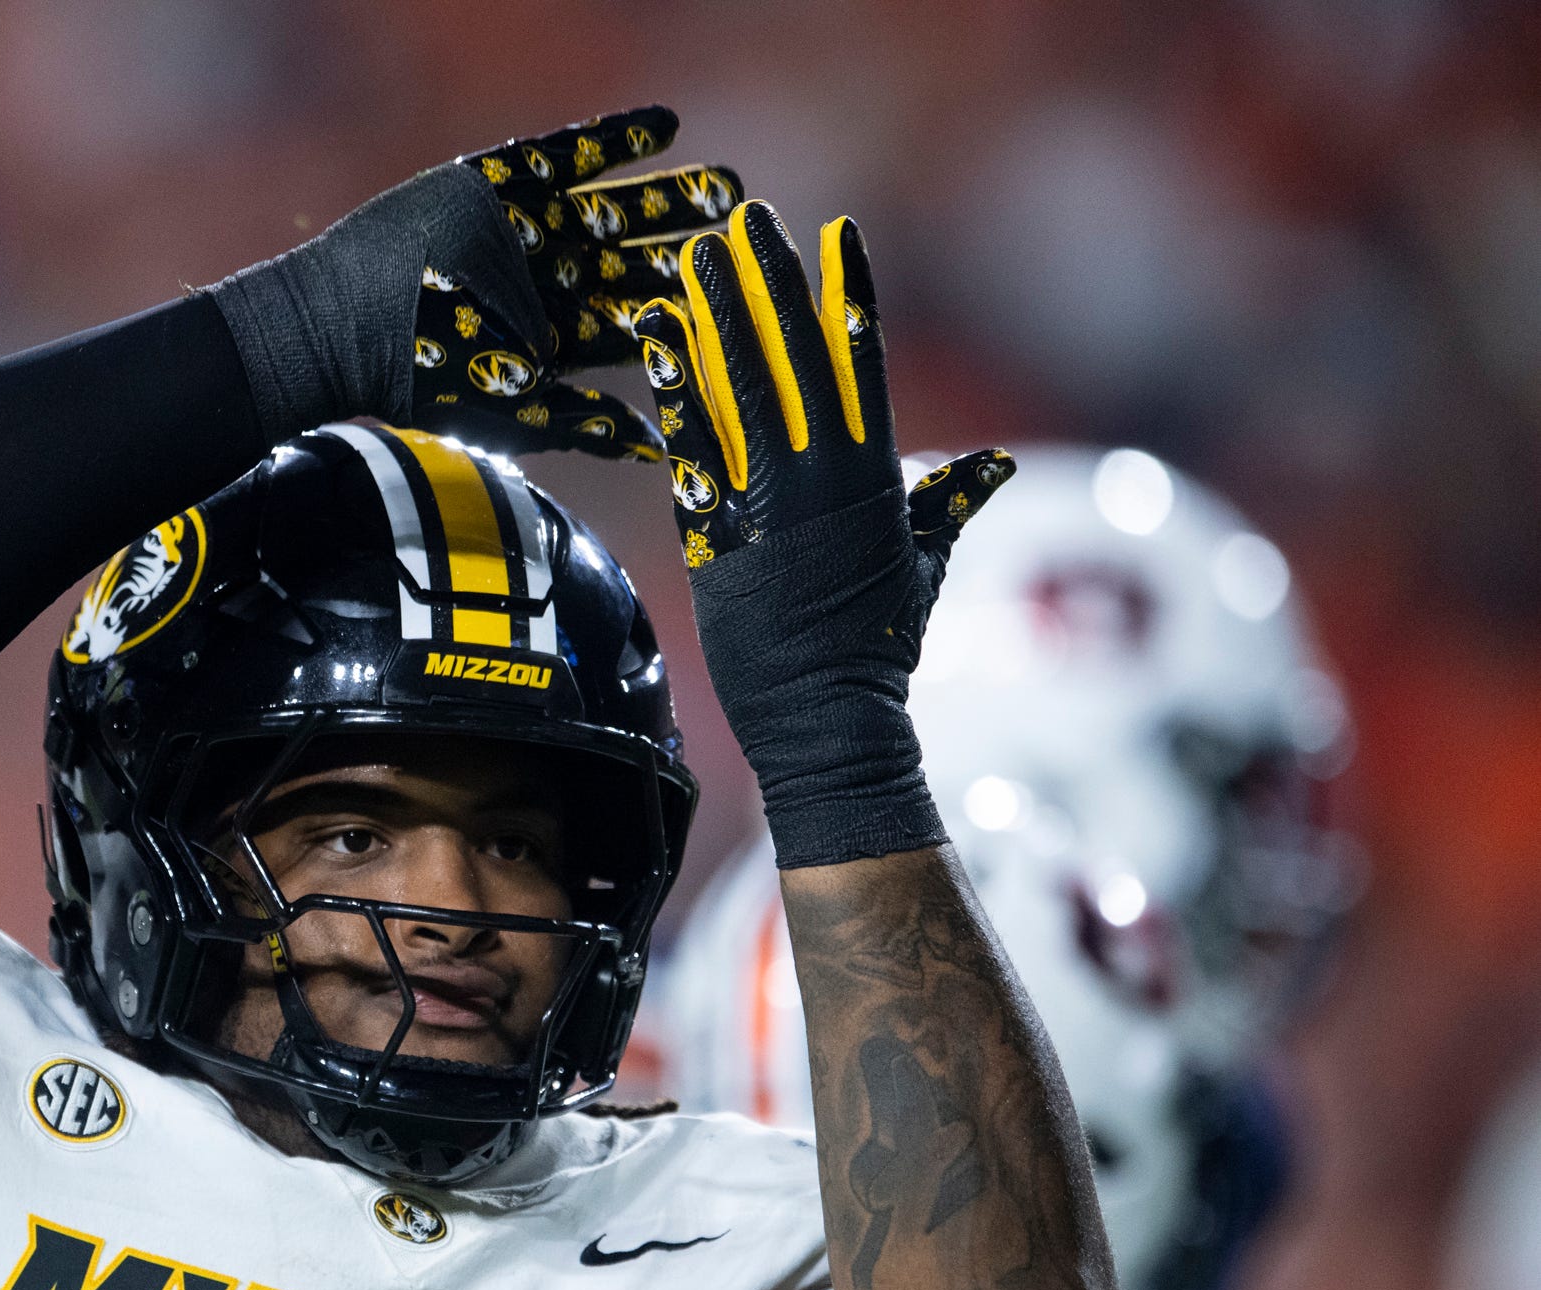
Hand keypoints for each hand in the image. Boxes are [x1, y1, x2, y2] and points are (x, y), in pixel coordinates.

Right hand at [205, 105, 741, 461]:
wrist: (342, 325)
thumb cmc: (417, 379)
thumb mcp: (509, 410)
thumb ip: (583, 424)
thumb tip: (656, 449)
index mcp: (554, 334)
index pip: (634, 319)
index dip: (687, 310)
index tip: (743, 304)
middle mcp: (547, 278)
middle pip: (634, 260)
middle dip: (688, 249)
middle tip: (752, 236)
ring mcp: (526, 227)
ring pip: (614, 207)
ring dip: (669, 196)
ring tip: (726, 188)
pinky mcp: (501, 181)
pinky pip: (568, 155)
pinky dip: (616, 140)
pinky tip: (669, 125)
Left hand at [627, 203, 1012, 866]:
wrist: (827, 717)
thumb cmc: (879, 649)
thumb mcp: (924, 567)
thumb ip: (949, 502)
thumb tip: (990, 462)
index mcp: (876, 475)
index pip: (864, 364)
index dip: (847, 295)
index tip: (835, 233)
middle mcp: (826, 477)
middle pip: (796, 358)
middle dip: (769, 282)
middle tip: (744, 219)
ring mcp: (772, 503)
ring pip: (741, 388)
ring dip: (716, 315)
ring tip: (693, 256)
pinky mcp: (722, 533)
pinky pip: (691, 445)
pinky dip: (672, 388)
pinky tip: (652, 337)